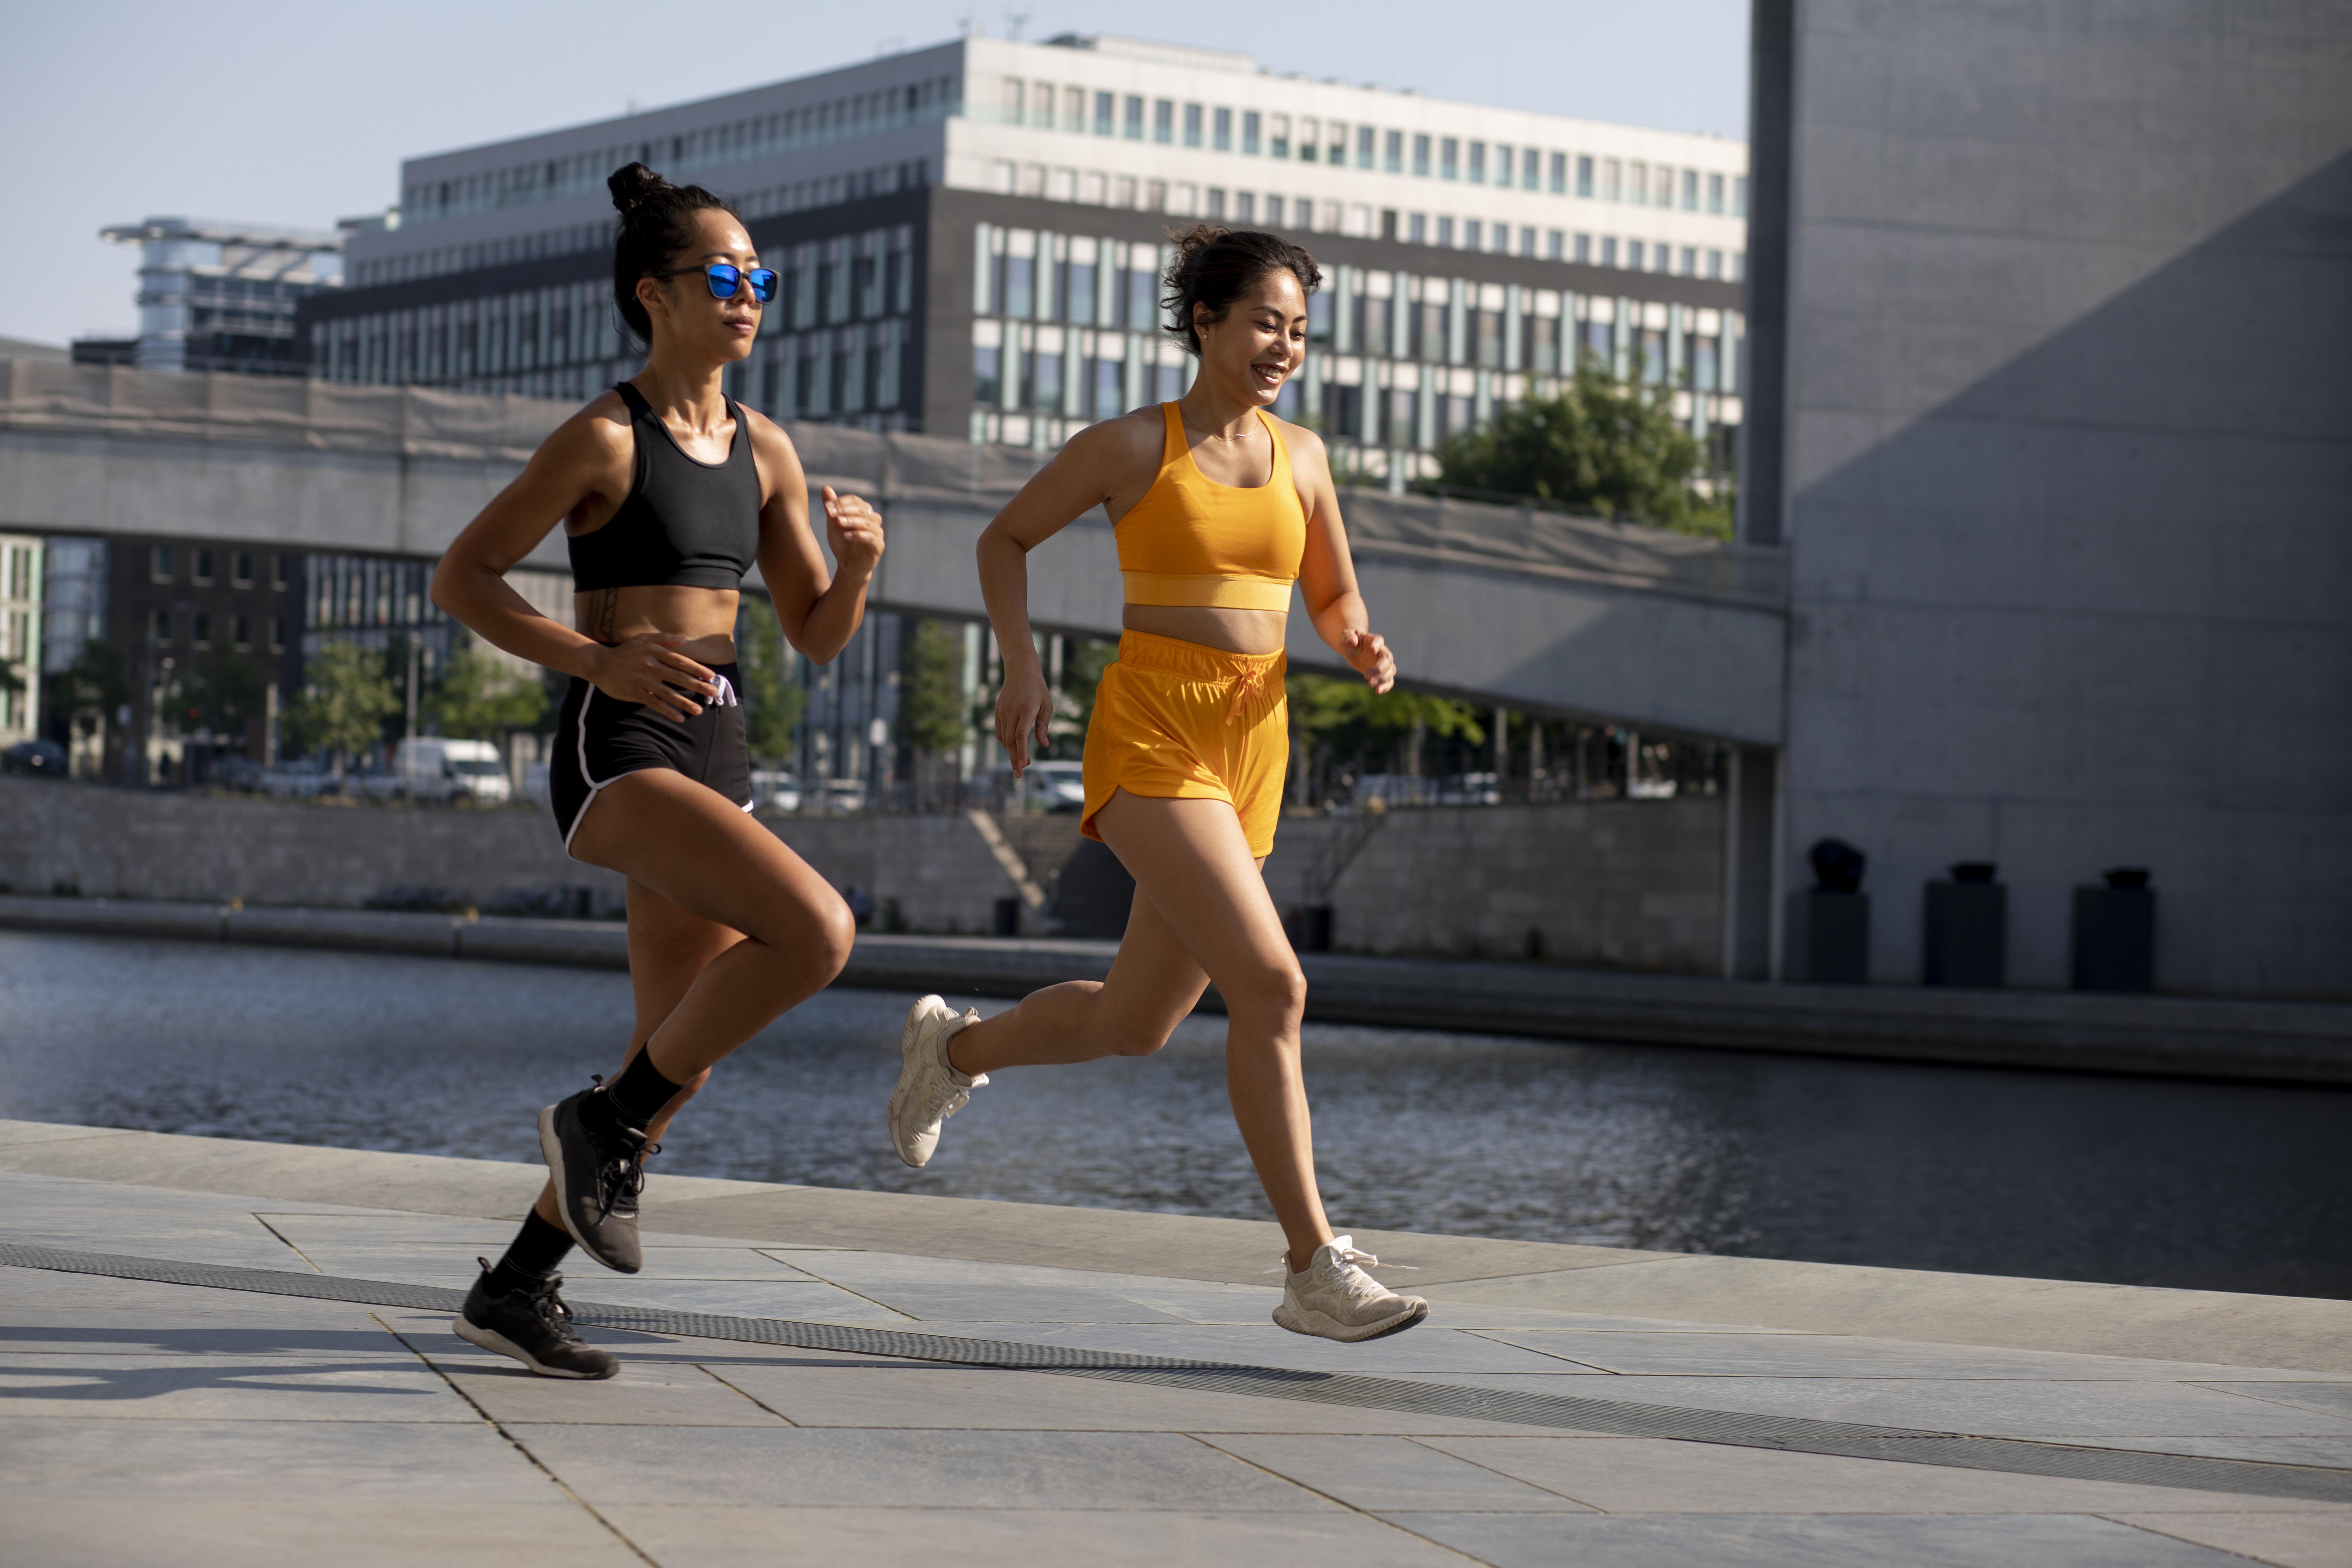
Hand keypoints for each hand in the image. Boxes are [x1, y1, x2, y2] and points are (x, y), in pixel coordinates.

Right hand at [584, 633, 716, 720]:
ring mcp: (642, 679)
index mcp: (654, 651)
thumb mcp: (643, 639)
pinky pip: (654, 703)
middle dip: (698, 685)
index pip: (681, 661)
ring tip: (699, 710)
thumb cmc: (624, 651)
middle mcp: (650, 665)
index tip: (711, 676)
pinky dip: (667, 711)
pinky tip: (679, 717)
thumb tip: (684, 640)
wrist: (599, 663)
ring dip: (685, 702)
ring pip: (668, 692)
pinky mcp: (635, 692)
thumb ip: (664, 639)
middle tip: (713, 693)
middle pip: (678, 677)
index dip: (697, 669)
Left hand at [823, 486, 884, 576]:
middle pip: (863, 509)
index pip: (856, 501)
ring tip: (838, 523)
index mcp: (864, 513)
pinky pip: (871, 538)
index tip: (828, 507)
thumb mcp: (833, 525)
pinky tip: (846, 535)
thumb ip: (831, 508)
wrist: (847, 566)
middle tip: (831, 512)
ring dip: (852, 521)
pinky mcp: (878, 547)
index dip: (842, 502)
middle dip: (846, 510)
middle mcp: (874, 521)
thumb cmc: (842, 544)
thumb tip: (825, 487)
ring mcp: (878, 534)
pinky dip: (858, 535)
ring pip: (868, 523)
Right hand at [994, 665, 1051, 774]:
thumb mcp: (1046, 705)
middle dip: (1014, 758)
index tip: (1023, 767)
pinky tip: (1013, 748)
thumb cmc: (1038, 688)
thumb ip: (1043, 726)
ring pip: (1004, 738)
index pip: (1020, 736)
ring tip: (1021, 762)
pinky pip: (1000, 731)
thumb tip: (1044, 745)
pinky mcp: (997, 711)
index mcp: (1026, 709)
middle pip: (1010, 741)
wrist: (1020, 670)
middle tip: (1020, 773)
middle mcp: (1012, 711)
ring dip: (1011, 752)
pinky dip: (1005, 742)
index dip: (1020, 753)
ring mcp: (1002, 711)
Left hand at [1341, 628, 1395, 693]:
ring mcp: (1384, 663)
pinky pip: (1389, 681)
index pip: (1378, 640)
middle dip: (1379, 668)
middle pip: (1387, 659)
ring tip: (1370, 684)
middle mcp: (1382, 651)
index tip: (1372, 649)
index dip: (1377, 644)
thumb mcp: (1345, 638)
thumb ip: (1348, 638)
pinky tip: (1377, 691)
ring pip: (1390, 671)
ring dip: (1382, 679)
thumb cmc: (1349, 642)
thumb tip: (1352, 641)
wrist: (1352, 650)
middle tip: (1365, 675)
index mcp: (1373, 640)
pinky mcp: (1382, 673)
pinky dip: (1386, 687)